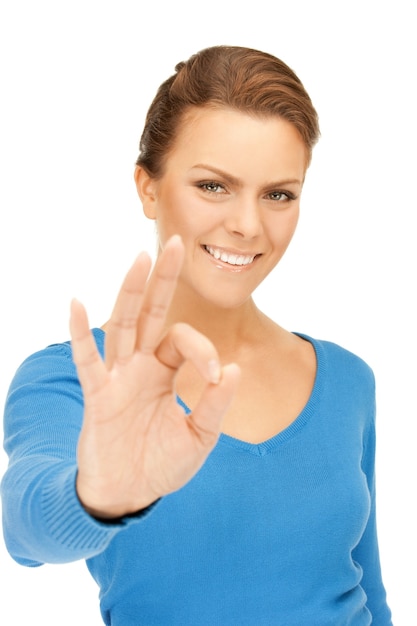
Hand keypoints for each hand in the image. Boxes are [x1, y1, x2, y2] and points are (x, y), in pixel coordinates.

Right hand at [70, 235, 239, 518]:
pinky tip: (76, 304)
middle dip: (163, 280)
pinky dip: (79, 334)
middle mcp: (140, 366)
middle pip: (151, 313)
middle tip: (176, 243)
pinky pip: (87, 360)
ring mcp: (117, 377)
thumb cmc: (161, 464)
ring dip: (130, 293)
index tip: (217, 378)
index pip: (184, 340)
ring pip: (122, 326)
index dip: (205, 351)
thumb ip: (216, 404)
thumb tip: (235, 368)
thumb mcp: (200, 436)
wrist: (129, 494)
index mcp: (164, 371)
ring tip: (140, 259)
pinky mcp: (97, 395)